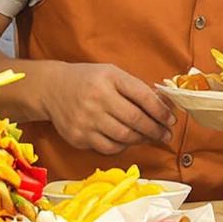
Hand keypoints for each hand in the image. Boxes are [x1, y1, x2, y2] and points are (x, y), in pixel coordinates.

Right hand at [40, 62, 174, 153]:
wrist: (51, 89)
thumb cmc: (88, 80)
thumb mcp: (112, 74)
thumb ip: (137, 88)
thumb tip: (165, 106)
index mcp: (108, 79)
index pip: (142, 97)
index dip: (161, 111)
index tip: (171, 119)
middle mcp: (96, 100)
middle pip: (135, 120)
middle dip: (155, 130)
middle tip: (166, 134)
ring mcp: (85, 120)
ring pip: (124, 137)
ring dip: (141, 139)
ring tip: (150, 137)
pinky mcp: (78, 137)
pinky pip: (108, 148)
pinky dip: (123, 146)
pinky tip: (128, 140)